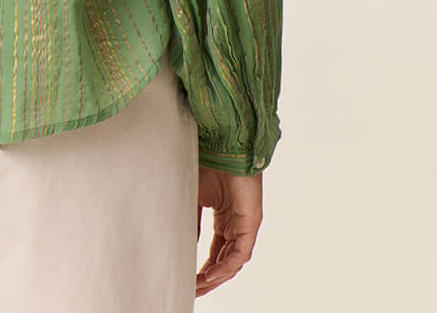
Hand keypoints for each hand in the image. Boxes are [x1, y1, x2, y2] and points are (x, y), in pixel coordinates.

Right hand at [193, 167, 262, 296]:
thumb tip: (185, 246)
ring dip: (216, 277)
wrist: (222, 146)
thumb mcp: (193, 197)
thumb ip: (192, 221)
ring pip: (232, 262)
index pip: (215, 253)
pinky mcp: (251, 223)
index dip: (203, 270)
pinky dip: (226, 266)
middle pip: (224, 262)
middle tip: (192, 290)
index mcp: (224, 219)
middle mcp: (236, 226)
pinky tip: (212, 275)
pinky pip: (240, 253)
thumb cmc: (209, 164)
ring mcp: (244, 226)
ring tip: (198, 286)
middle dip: (208, 279)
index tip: (188, 280)